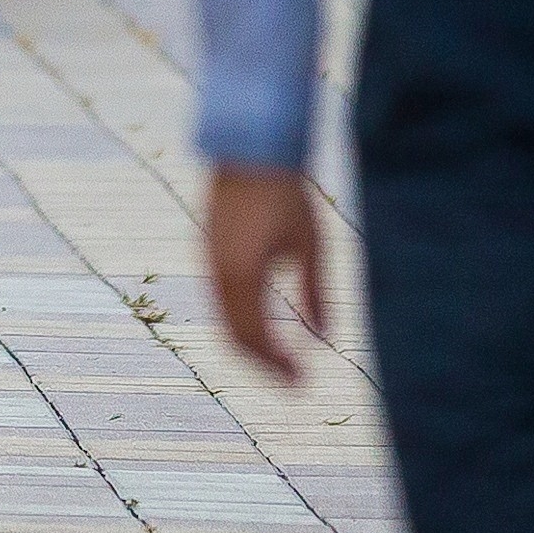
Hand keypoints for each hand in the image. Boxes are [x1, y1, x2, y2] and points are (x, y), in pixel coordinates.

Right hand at [207, 164, 326, 381]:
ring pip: (225, 319)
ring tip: (281, 357)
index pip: (255, 338)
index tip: (302, 382)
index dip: (277, 365)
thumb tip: (325, 336)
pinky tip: (265, 322)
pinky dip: (241, 320)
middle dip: (263, 363)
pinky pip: (221, 300)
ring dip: (251, 343)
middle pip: (235, 336)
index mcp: (243, 275)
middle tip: (293, 380)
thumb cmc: (286, 194)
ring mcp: (209, 261)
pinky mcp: (209, 251)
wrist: (249, 151)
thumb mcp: (311, 244)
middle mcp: (219, 273)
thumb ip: (315, 291)